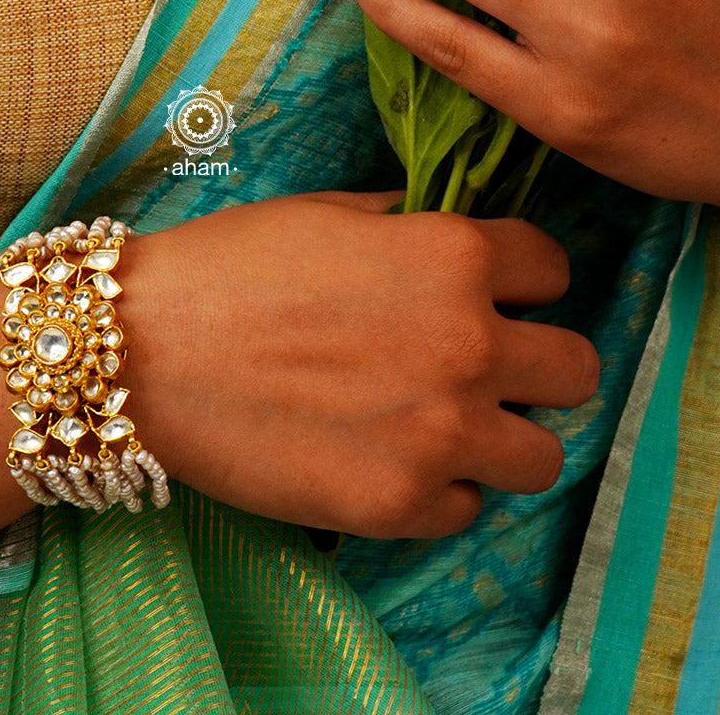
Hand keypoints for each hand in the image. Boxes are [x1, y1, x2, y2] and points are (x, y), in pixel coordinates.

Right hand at [117, 190, 595, 538]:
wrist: (142, 349)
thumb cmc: (230, 264)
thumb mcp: (329, 211)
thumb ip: (411, 223)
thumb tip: (446, 232)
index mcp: (457, 257)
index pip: (555, 269)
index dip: (525, 279)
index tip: (498, 293)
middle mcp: (471, 345)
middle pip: (577, 370)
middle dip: (537, 363)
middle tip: (484, 366)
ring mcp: (441, 435)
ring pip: (544, 455)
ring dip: (503, 437)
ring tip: (446, 426)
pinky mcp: (398, 506)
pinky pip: (467, 508)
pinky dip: (438, 488)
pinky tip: (387, 461)